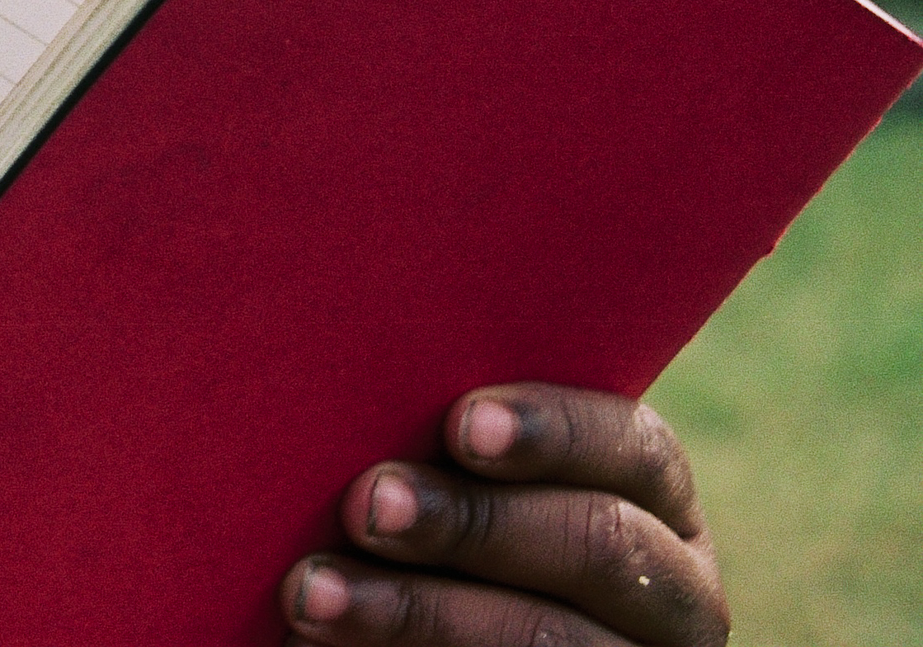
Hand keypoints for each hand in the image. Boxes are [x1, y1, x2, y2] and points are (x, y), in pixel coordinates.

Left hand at [284, 384, 726, 645]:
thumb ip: (446, 441)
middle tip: (367, 507)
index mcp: (653, 501)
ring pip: (545, 638)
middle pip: (597, 544)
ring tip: (313, 594)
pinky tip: (332, 643)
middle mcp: (674, 590)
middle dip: (471, 523)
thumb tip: (368, 367)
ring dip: (417, 610)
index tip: (463, 425)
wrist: (417, 641)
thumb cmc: (421, 525)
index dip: (554, 432)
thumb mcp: (456, 476)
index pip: (636, 450)